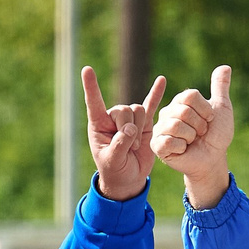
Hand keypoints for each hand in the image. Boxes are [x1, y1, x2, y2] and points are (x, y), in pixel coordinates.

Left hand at [84, 68, 167, 201]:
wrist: (129, 179)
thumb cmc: (115, 170)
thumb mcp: (113, 161)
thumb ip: (119, 145)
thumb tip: (130, 128)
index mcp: (99, 124)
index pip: (94, 102)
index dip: (91, 87)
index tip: (87, 70)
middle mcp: (113, 117)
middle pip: (124, 109)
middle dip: (129, 130)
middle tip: (129, 149)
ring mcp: (130, 118)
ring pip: (138, 110)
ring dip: (140, 129)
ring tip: (136, 147)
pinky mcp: (145, 122)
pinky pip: (151, 105)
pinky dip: (156, 93)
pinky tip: (162, 80)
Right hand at [151, 65, 234, 208]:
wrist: (212, 158)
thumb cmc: (216, 135)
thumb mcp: (222, 108)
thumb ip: (220, 87)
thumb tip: (225, 66)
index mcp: (180, 101)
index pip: (190, 96)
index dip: (205, 110)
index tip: (209, 120)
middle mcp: (168, 112)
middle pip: (183, 111)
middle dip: (199, 125)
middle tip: (199, 133)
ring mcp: (161, 128)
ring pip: (177, 126)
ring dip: (191, 137)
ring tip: (191, 141)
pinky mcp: (157, 145)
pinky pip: (168, 140)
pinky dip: (182, 147)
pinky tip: (182, 150)